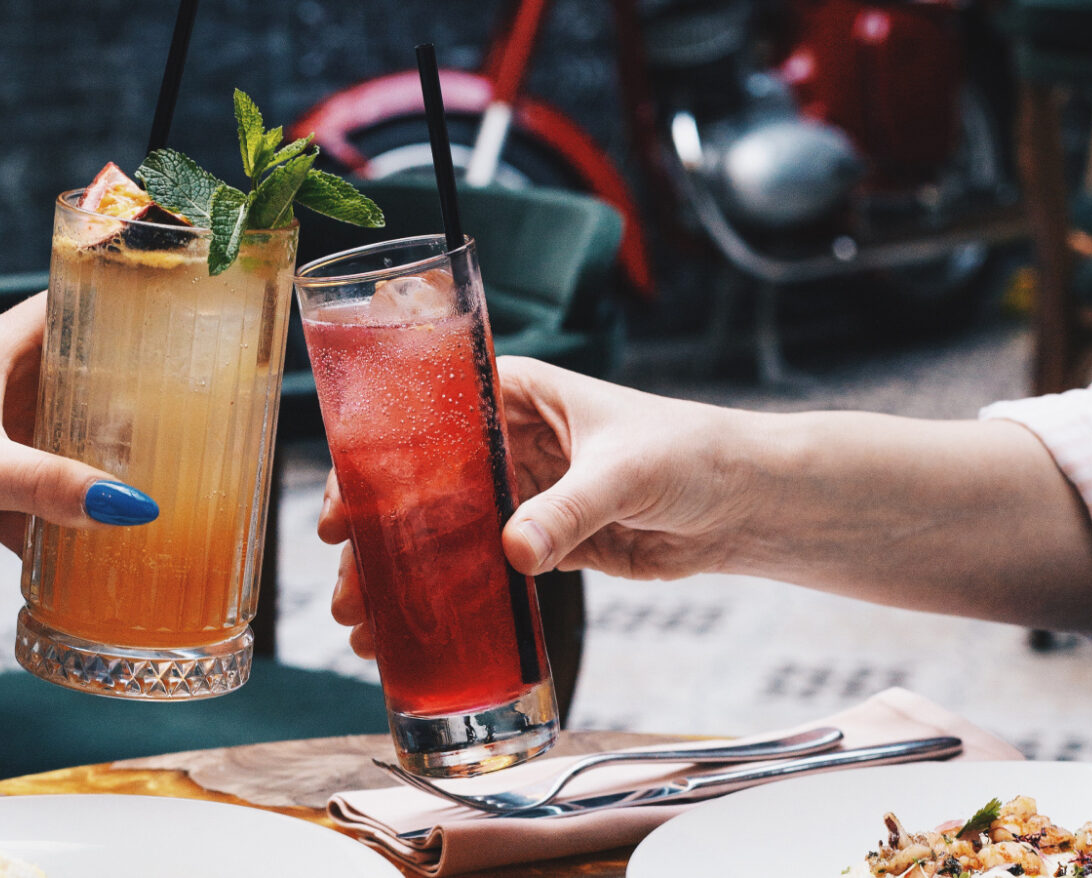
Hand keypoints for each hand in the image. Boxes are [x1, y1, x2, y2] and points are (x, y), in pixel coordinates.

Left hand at [0, 293, 155, 581]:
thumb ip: (53, 486)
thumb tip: (133, 506)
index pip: (67, 306)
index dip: (116, 305)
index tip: (173, 319)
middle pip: (77, 377)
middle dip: (124, 396)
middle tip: (188, 413)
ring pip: (61, 440)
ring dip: (96, 461)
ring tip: (158, 476)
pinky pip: (40, 493)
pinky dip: (63, 515)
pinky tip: (97, 539)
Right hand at [324, 355, 752, 656]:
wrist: (746, 503)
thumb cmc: (691, 453)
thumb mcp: (624, 470)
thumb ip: (568, 509)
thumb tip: (514, 551)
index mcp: (514, 395)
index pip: (426, 420)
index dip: (375, 463)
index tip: (345, 509)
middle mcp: (505, 441)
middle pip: (421, 486)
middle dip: (378, 535)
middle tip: (348, 582)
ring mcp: (519, 494)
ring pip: (441, 534)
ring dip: (403, 575)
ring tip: (365, 622)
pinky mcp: (539, 542)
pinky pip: (479, 570)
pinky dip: (446, 598)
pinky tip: (412, 631)